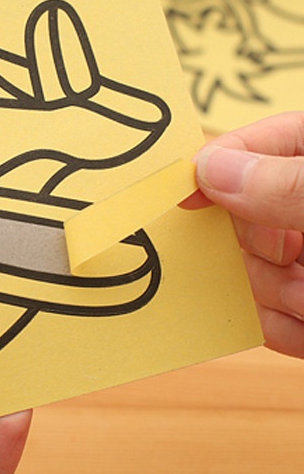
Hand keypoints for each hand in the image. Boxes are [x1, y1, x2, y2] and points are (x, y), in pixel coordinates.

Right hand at [185, 111, 303, 356]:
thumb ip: (289, 184)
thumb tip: (213, 170)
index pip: (269, 143)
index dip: (222, 164)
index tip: (181, 191)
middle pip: (253, 215)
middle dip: (250, 245)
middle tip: (259, 257)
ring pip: (260, 272)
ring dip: (268, 292)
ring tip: (298, 298)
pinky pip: (277, 321)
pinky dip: (282, 329)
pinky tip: (302, 323)